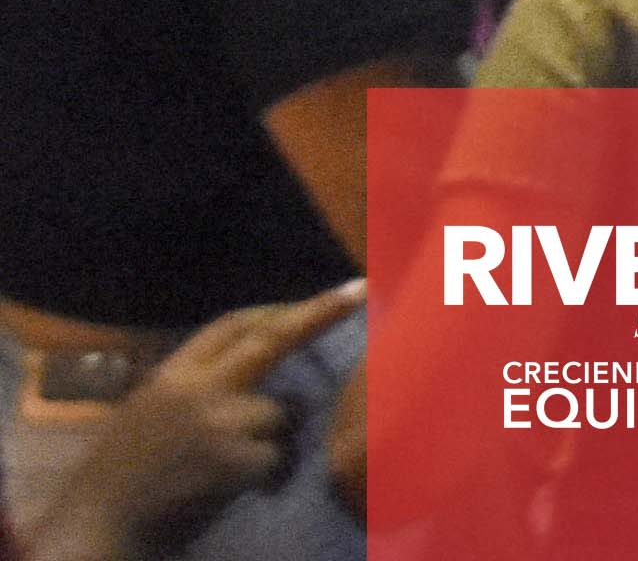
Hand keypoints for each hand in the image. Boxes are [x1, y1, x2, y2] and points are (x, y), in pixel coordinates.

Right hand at [30, 284, 360, 560]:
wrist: (98, 525)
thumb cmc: (121, 475)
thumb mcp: (148, 411)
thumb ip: (197, 384)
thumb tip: (254, 367)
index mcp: (172, 375)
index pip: (231, 324)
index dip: (274, 310)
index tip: (312, 298)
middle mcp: (196, 389)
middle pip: (270, 340)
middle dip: (318, 314)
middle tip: (358, 293)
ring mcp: (217, 422)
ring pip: (279, 414)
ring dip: (270, 439)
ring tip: (227, 466)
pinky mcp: (233, 460)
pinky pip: (276, 458)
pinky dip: (266, 475)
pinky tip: (233, 489)